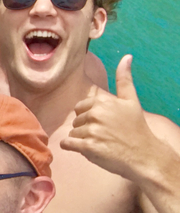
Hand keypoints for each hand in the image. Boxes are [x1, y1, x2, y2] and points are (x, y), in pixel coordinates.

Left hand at [60, 55, 152, 179]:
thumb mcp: (131, 100)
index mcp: (102, 101)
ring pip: (72, 133)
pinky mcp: (88, 146)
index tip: (105, 124)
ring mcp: (91, 130)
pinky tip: (88, 149)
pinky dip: (72, 147)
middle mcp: (95, 114)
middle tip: (105, 135)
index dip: (90, 118)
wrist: (145, 155)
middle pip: (76, 121)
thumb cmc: (136, 128)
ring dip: (82, 140)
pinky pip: (67, 144)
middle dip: (86, 129)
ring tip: (101, 143)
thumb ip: (124, 79)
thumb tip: (127, 56)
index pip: (79, 108)